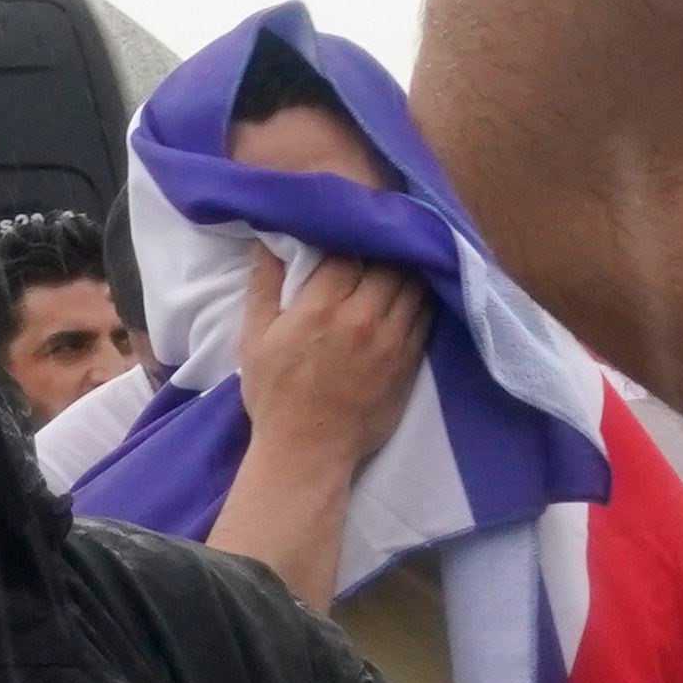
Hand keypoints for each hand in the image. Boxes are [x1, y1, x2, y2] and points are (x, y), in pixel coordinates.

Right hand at [239, 246, 431, 475]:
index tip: (346, 233)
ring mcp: (393, 339)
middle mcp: (363, 317)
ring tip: (401, 259)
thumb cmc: (275, 394)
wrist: (308, 449)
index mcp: (321, 307)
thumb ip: (264, 285)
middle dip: (382, 249)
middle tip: (378, 242)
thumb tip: (268, 241)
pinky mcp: (411, 359)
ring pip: (413, 285)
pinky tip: (415, 291)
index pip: (348, 251)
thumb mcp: (255, 338)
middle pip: (388, 263)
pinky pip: (427, 315)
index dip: (349, 237)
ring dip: (408, 269)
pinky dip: (422, 298)